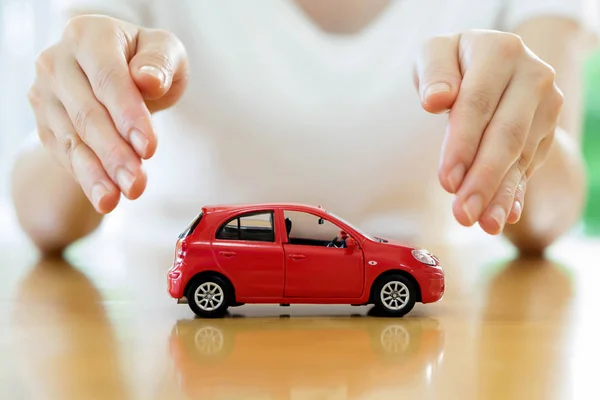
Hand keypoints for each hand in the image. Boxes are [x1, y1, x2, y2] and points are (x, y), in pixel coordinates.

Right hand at [28, 15, 188, 212]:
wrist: (121, 75)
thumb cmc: (147, 62)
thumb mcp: (165, 51)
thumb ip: (160, 61)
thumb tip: (148, 80)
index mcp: (88, 35)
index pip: (108, 79)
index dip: (128, 115)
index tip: (150, 149)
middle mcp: (57, 62)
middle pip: (87, 114)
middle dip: (114, 154)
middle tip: (136, 185)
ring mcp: (46, 94)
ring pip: (72, 140)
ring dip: (97, 173)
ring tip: (117, 198)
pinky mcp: (45, 123)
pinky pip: (66, 155)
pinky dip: (87, 178)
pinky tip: (104, 197)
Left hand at [414, 30, 562, 234]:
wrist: (492, 65)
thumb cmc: (455, 64)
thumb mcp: (435, 54)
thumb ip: (433, 71)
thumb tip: (436, 99)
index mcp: (500, 51)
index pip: (477, 104)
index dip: (462, 144)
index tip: (446, 180)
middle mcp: (532, 75)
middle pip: (505, 135)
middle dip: (483, 179)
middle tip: (463, 213)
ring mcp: (545, 105)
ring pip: (520, 156)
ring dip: (500, 193)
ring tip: (483, 224)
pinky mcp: (546, 130)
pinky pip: (528, 166)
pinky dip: (514, 193)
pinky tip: (503, 216)